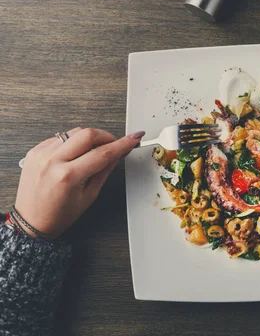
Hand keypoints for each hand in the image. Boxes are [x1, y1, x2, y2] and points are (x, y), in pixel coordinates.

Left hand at [13, 128, 144, 238]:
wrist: (30, 222)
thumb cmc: (58, 215)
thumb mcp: (89, 195)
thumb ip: (104, 170)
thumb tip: (117, 153)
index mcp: (68, 176)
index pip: (103, 153)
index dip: (122, 144)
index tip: (133, 138)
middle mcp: (52, 161)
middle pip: (88, 133)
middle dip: (106, 136)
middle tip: (113, 144)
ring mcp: (41, 154)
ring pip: (74, 132)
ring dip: (89, 138)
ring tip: (93, 152)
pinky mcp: (35, 151)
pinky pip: (60, 137)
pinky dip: (72, 142)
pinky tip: (75, 154)